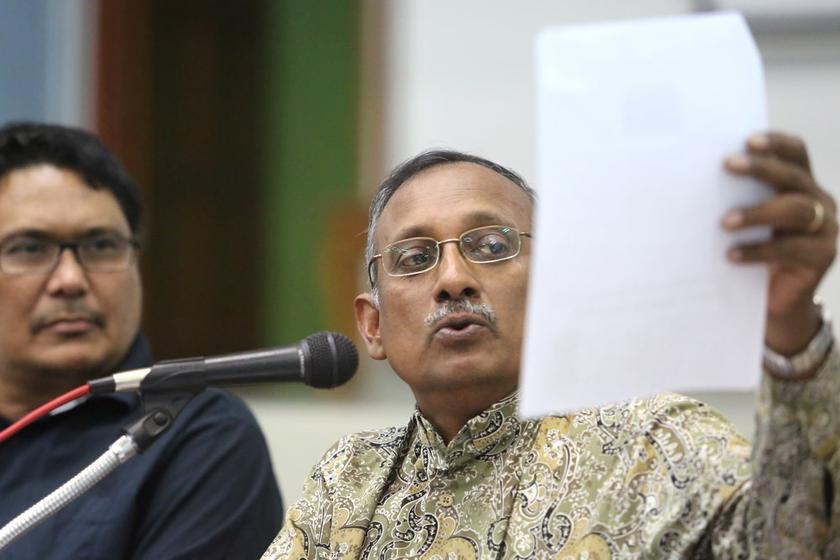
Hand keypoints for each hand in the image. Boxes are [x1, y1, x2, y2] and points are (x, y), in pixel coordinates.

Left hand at [723, 132, 836, 354]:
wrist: (774, 300)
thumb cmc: (752, 251)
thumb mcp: (746, 222)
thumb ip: (736, 199)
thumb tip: (692, 179)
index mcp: (800, 184)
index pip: (797, 153)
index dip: (776, 143)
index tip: (746, 140)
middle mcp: (819, 200)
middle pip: (794, 177)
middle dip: (761, 168)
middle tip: (727, 165)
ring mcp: (826, 228)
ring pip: (796, 210)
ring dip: (757, 213)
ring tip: (724, 222)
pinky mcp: (823, 257)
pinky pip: (792, 249)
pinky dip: (758, 250)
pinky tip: (731, 255)